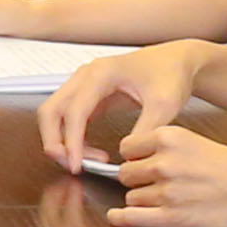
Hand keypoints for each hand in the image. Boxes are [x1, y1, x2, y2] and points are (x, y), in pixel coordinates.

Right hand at [39, 41, 212, 169]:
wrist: (177, 61)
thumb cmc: (170, 74)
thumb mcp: (164, 104)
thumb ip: (144, 130)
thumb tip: (126, 157)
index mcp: (101, 73)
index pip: (74, 110)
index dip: (72, 141)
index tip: (77, 165)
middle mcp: (85, 76)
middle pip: (50, 110)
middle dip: (54, 140)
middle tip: (69, 165)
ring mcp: (84, 84)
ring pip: (54, 114)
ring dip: (61, 140)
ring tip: (83, 162)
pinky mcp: (89, 95)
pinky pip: (68, 118)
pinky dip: (72, 137)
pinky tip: (90, 152)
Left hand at [102, 125, 226, 226]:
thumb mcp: (200, 142)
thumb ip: (169, 148)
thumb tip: (142, 157)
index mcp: (169, 137)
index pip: (127, 148)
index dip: (135, 158)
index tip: (143, 164)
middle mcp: (163, 163)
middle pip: (126, 174)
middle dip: (138, 181)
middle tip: (156, 186)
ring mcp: (166, 192)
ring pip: (131, 198)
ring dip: (142, 202)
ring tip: (165, 203)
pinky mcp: (172, 219)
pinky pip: (132, 219)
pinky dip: (123, 220)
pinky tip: (119, 219)